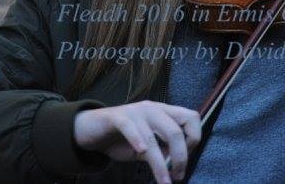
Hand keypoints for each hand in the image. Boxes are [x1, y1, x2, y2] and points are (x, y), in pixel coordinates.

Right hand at [73, 101, 200, 182]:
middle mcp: (152, 108)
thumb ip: (163, 149)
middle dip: (180, 156)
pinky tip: (141, 151)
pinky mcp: (116, 118)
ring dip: (160, 164)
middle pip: (175, 130)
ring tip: (164, 181)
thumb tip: (179, 163)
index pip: (191, 117)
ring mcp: (134, 112)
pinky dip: (137, 139)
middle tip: (178, 175)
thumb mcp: (147, 145)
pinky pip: (129, 127)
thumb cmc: (122, 138)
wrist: (91, 129)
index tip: (185, 159)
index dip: (193, 139)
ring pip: (153, 136)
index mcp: (164, 112)